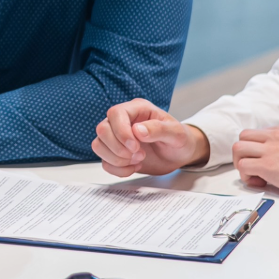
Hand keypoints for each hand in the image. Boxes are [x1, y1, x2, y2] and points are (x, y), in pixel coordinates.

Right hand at [93, 98, 210, 176]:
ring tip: (138, 160)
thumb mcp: (176, 134)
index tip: (135, 147)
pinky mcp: (115, 153)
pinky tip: (134, 167)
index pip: (115, 113)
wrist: (180, 155)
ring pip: (99, 145)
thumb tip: (137, 130)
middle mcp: (123, 121)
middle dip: (118, 148)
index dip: (121, 131)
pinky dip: (117, 169)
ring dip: (116, 159)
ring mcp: (117, 137)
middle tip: (140, 155)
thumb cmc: (180, 140)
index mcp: (137, 109)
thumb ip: (158, 129)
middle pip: (102, 129)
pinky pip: (104, 162)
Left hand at [231, 122, 278, 202]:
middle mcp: (278, 134)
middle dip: (245, 153)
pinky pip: (243, 167)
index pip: (261, 133)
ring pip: (238, 148)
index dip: (260, 149)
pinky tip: (260, 183)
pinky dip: (247, 177)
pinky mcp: (268, 165)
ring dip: (242, 163)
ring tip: (255, 175)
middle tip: (255, 167)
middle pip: (245, 136)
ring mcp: (271, 149)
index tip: (268, 162)